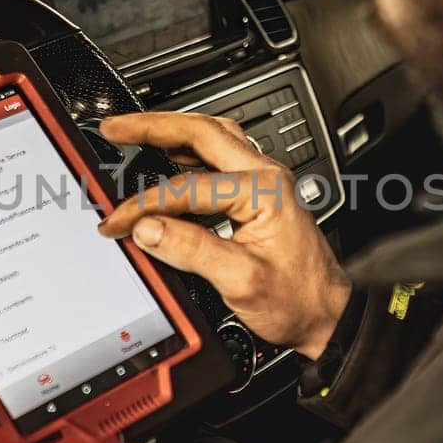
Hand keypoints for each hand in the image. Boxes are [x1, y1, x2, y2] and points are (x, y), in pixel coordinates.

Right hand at [98, 112, 351, 358]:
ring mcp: (264, 182)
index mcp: (262, 190)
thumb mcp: (242, 280)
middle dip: (152, 126)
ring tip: (135, 132)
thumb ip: (192, 250)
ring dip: (171, 131)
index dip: (145, 205)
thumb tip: (148, 228)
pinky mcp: (258, 195)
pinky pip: (218, 158)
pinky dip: (187, 153)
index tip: (117, 222)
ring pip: (211, 138)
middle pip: (202, 132)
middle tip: (115, 128)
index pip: (186, 189)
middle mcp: (265, 176)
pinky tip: (169, 158)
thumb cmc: (298, 300)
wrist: (327, 315)